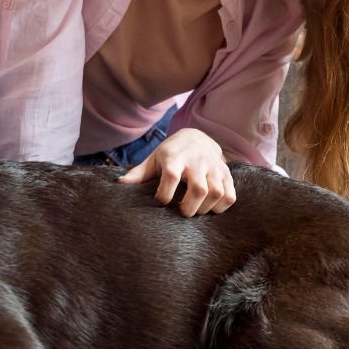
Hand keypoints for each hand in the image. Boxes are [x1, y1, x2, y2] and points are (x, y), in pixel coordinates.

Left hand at [117, 128, 235, 215]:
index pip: (172, 176)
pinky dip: (221, 207)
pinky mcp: (226, 174)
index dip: (165, 194)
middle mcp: (196, 161)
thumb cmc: (171, 153)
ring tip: (195, 210)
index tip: (161, 202)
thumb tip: (119, 184)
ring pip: (216, 193)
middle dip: (189, 207)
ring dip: (205, 208)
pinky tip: (210, 207)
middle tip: (182, 211)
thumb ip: (138, 173)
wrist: (197, 137)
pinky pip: (230, 195)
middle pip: (198, 189)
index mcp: (174, 157)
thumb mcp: (154, 159)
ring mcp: (214, 167)